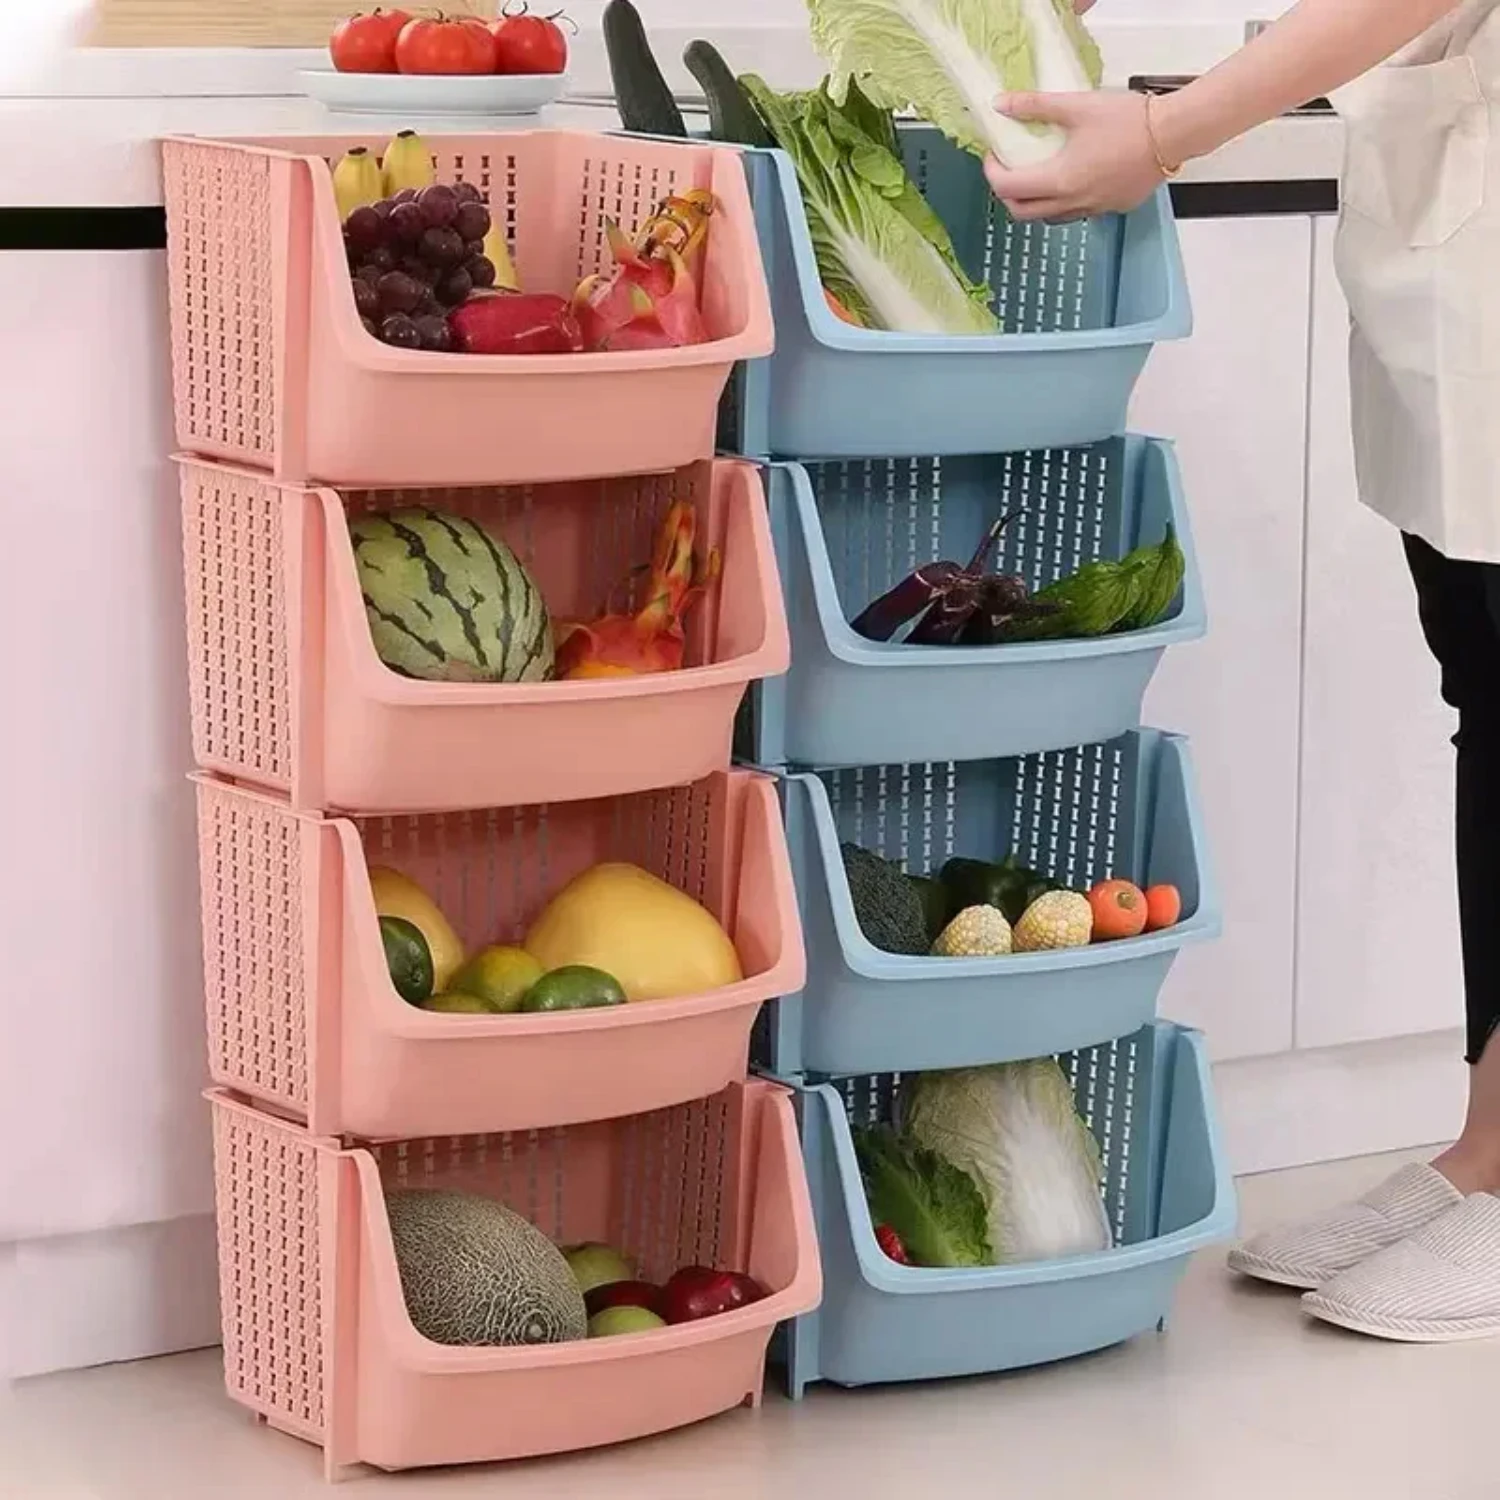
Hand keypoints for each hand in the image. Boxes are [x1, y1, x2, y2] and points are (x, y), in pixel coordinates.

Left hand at [983, 90, 1164, 221]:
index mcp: (1059, 181)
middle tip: (1008, 169)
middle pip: (1021, 212)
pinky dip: (1063, 202)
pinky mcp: (1111, 209)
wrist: (1173, 134)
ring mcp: (1093, 210)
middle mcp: (1072, 203)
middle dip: (1007, 194)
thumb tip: (1001, 104)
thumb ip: (1035, 106)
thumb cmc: (1128, 120)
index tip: (994, 154)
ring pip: (1048, 218)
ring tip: (1037, 174)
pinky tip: (1071, 179)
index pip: (1007, 189)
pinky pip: (1076, 213)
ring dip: (1034, 202)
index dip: (992, 172)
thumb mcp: (1076, 106)